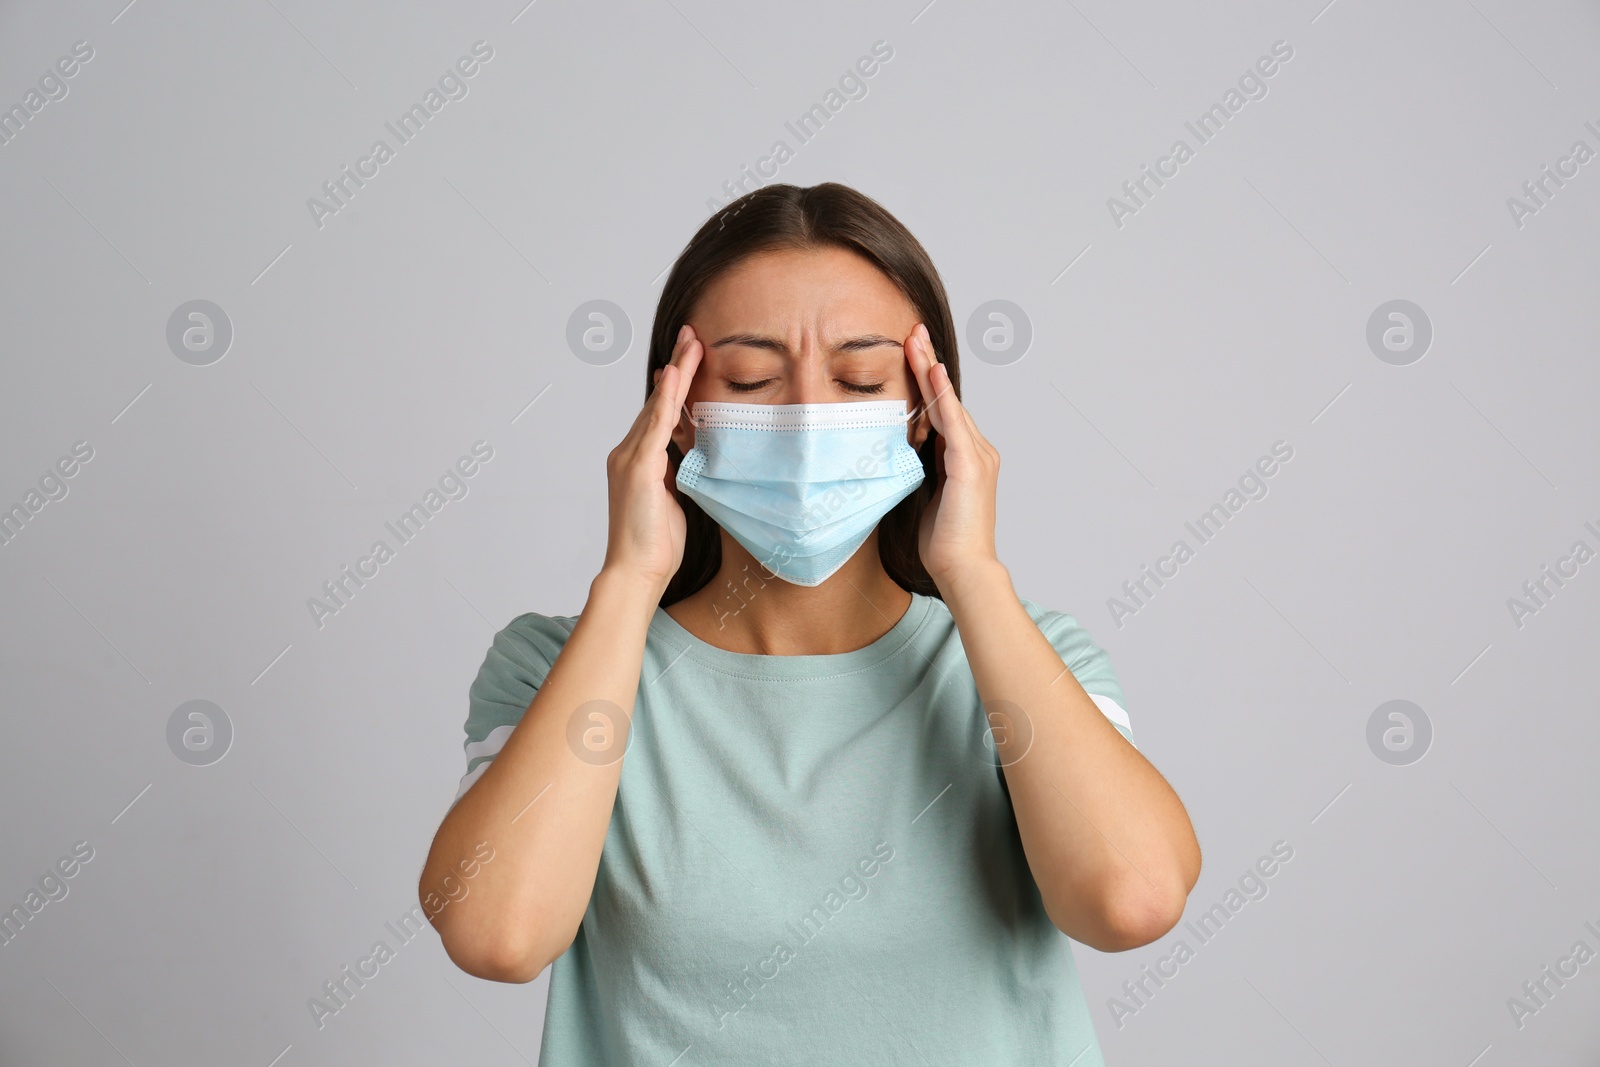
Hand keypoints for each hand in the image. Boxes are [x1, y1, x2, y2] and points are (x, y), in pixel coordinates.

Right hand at [601, 325, 701, 591]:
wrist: (636, 572)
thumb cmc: (656, 544)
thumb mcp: (676, 499)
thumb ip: (682, 473)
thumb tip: (699, 457)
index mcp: (638, 460)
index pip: (661, 413)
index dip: (676, 385)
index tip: (690, 357)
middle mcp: (628, 452)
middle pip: (658, 401)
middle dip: (677, 367)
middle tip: (693, 335)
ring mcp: (630, 458)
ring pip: (657, 406)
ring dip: (676, 373)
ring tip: (692, 343)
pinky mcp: (637, 468)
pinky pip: (655, 426)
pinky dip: (666, 399)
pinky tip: (675, 376)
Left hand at [905, 322, 1000, 588]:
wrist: (963, 570)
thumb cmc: (943, 542)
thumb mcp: (925, 495)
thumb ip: (919, 469)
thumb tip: (899, 451)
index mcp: (965, 457)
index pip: (942, 409)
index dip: (926, 380)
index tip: (911, 352)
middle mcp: (977, 450)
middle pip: (946, 398)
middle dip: (927, 363)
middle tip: (912, 330)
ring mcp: (976, 456)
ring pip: (949, 403)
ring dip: (931, 369)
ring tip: (915, 340)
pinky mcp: (969, 466)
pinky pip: (952, 422)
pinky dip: (941, 396)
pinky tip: (931, 373)